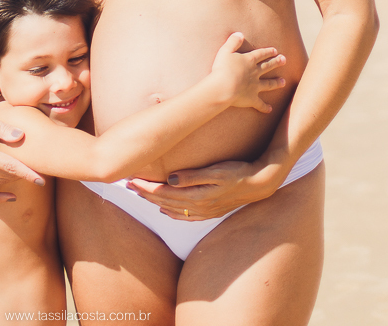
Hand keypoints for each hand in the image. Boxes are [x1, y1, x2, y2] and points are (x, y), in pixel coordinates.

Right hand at [0, 99, 43, 201]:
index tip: (41, 180)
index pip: (8, 166)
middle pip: (4, 175)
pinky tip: (10, 197)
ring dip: (11, 181)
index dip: (26, 173)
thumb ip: (2, 127)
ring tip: (26, 176)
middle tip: (39, 176)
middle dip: (22, 176)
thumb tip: (21, 136)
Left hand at [126, 156, 282, 220]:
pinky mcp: (209, 212)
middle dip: (145, 193)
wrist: (258, 184)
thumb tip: (170, 178)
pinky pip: (185, 216)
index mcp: (197, 196)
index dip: (146, 186)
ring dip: (155, 202)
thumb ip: (193, 176)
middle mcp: (198, 207)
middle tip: (128, 184)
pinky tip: (165, 210)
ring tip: (140, 194)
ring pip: (172, 209)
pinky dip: (171, 213)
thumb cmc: (237, 172)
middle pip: (165, 201)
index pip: (164, 192)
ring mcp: (204, 211)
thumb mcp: (216, 171)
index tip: (131, 178)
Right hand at [210, 32, 285, 111]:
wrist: (224, 87)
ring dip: (276, 83)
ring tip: (283, 82)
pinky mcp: (252, 99)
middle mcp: (254, 73)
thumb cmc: (222, 68)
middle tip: (284, 60)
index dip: (267, 52)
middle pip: (267, 67)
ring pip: (268, 84)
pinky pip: (260, 104)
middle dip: (276, 63)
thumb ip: (233, 42)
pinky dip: (265, 107)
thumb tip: (240, 34)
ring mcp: (255, 86)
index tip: (275, 51)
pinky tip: (270, 109)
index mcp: (248, 61)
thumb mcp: (225, 51)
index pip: (260, 54)